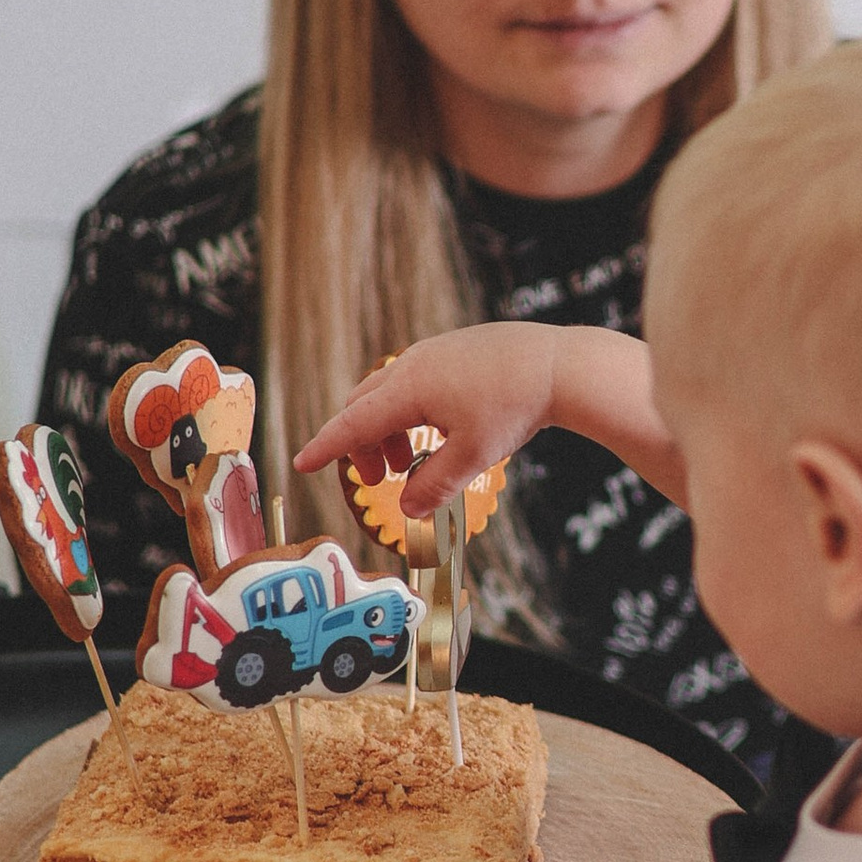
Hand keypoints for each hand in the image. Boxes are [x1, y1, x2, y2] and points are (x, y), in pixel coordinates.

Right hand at [296, 323, 560, 508]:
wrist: (560, 365)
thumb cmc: (516, 405)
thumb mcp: (473, 456)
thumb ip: (435, 487)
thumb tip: (410, 510)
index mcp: (409, 388)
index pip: (353, 423)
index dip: (326, 447)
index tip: (302, 463)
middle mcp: (414, 365)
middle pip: (366, 406)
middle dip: (363, 445)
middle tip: (379, 480)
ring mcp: (435, 353)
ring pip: (392, 393)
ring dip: (391, 430)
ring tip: (411, 463)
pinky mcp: (456, 350)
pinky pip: (417, 382)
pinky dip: (413, 413)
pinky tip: (440, 432)